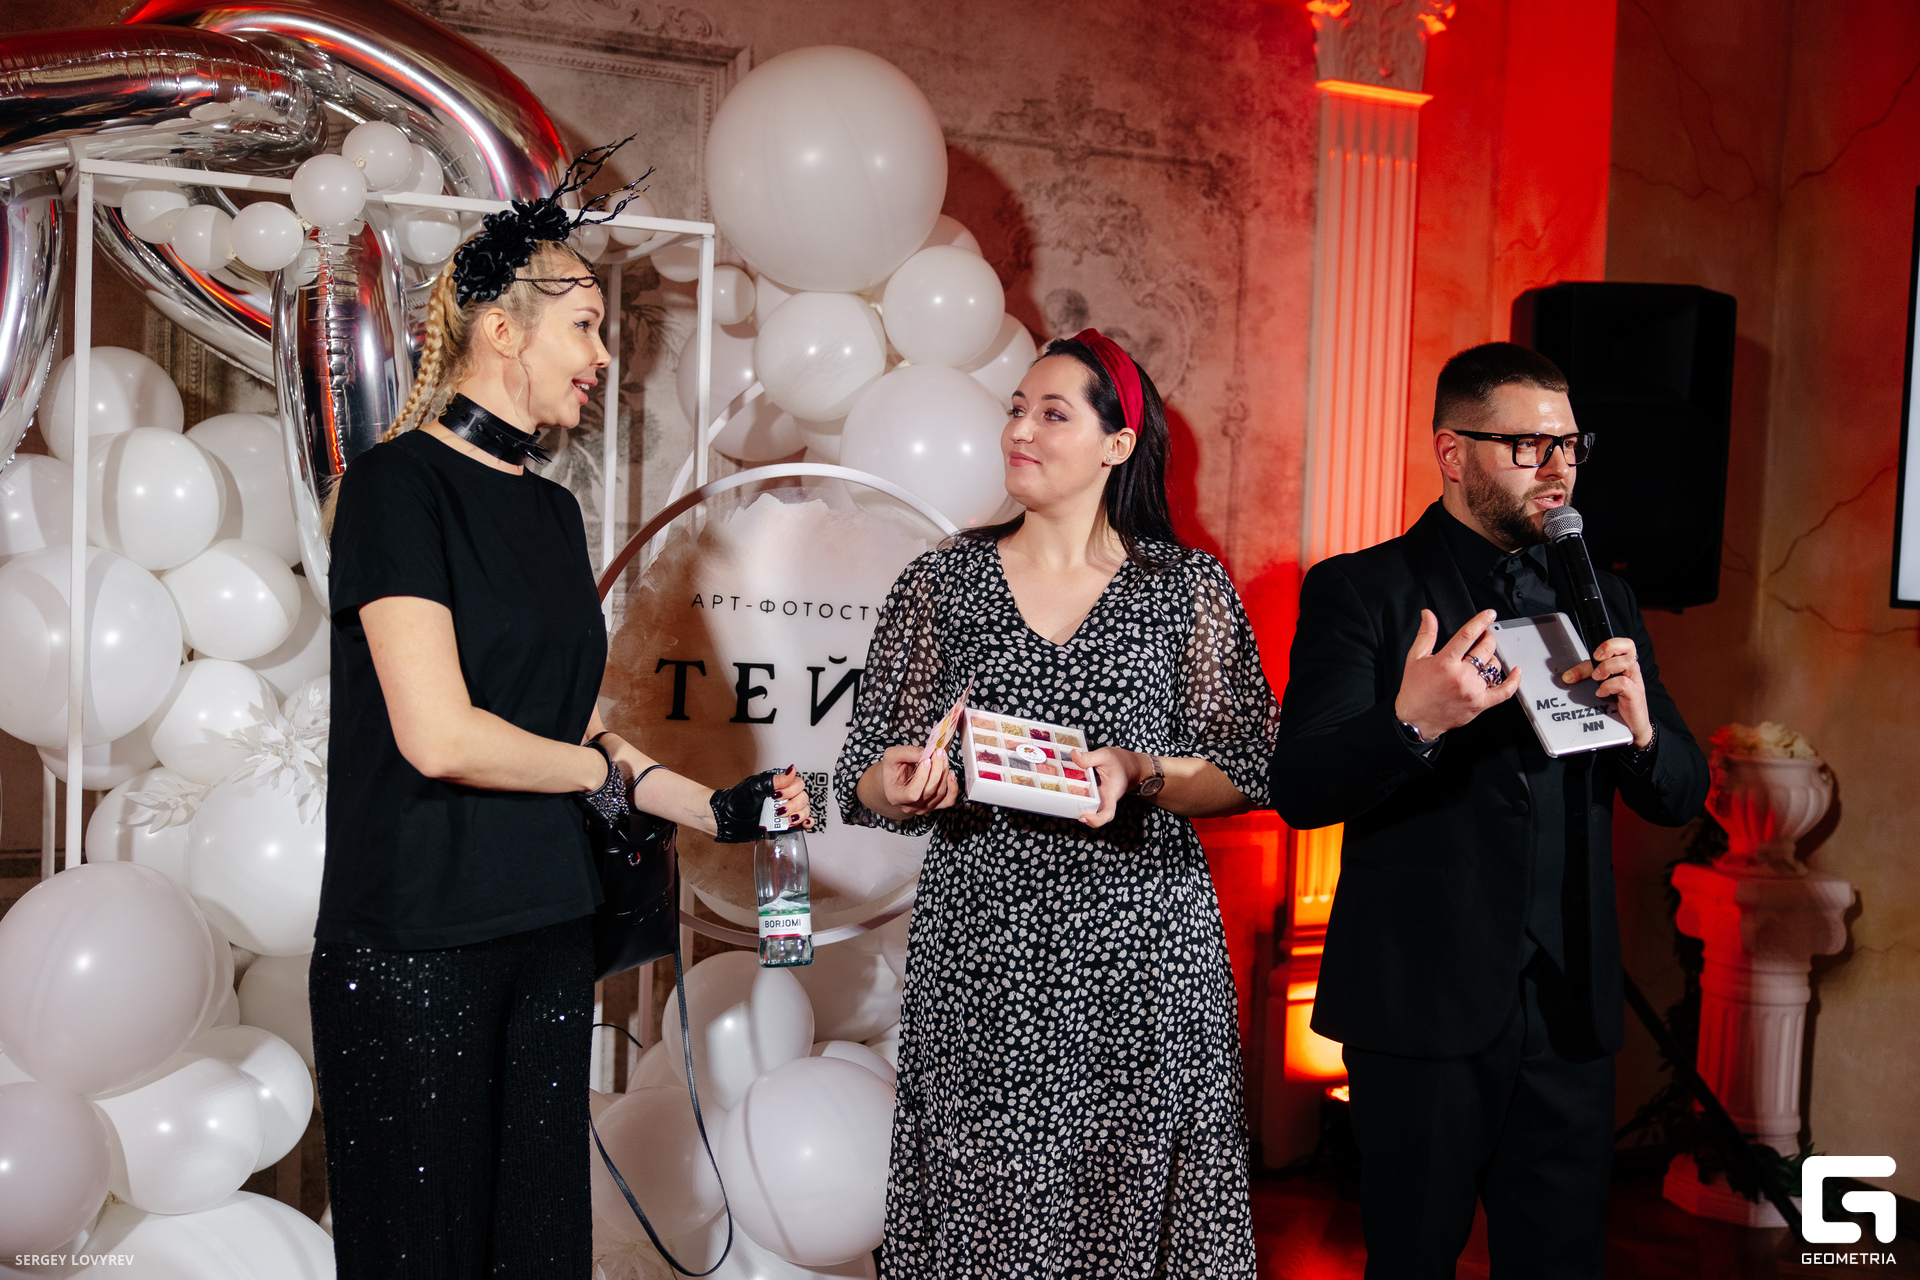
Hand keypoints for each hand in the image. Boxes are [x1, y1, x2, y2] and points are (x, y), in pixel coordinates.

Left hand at [709, 766, 812, 842]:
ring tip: (785, 819)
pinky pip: (803, 823)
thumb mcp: (754, 787)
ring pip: (805, 810)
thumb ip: (775, 780)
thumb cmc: (737, 800)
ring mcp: (786, 811)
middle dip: (793, 805)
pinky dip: (807, 823)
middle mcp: (785, 797)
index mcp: (779, 785)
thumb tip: (792, 769)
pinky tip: (803, 824)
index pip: (798, 784)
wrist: (726, 820)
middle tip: (777, 810)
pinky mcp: (785, 825)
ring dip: (799, 815)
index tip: (776, 796)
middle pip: (803, 798)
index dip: (791, 791)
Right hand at [878, 745, 960, 816]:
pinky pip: (948, 801)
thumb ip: (906, 753)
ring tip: (942, 756)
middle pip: (929, 791)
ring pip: (939, 793)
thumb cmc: (893, 769)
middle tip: (939, 753)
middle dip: (937, 770)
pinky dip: (953, 788)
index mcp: (896, 797)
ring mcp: (924, 807)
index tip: (926, 760)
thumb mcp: (892, 757)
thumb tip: (925, 752)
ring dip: (944, 772)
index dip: (922, 777)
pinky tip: (951, 774)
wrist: (896, 780)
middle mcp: (910, 806)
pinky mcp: (935, 805)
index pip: (912, 794)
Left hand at [1072, 747, 1146, 828]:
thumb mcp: (1105, 755)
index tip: (1083, 817)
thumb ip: (1089, 757)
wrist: (1130, 766)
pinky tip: (1066, 786)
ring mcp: (1099, 799)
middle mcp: (1105, 800)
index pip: (1107, 813)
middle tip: (1065, 803)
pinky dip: (1075, 794)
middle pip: (1093, 814)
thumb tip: (1073, 755)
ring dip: (1074, 802)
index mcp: (1111, 793)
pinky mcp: (1094, 795)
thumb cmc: (1122, 762)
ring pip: (1087, 806)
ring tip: (1062, 793)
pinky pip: (1084, 798)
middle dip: (1078, 811)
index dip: (1096, 820)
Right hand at [1393, 609, 1523, 740]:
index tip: (1489, 614)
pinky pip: (1504, 692)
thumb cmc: (1415, 690)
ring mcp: (1473, 690)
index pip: (1467, 635)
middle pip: (1485, 648)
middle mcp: (1461, 676)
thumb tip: (1428, 615)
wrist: (1416, 720)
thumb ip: (1426, 634)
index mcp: (1445, 662)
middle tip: (1484, 637)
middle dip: (1488, 637)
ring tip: (1483, 658)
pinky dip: (1513, 681)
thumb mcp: (1415, 658)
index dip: (1481, 621)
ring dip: (1492, 658)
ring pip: (1493, 666)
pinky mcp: (1480, 704)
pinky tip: (1516, 671)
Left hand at [1560, 636, 1653, 747]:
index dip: (1609, 643)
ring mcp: (1635, 681)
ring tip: (1597, 678)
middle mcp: (1632, 669)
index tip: (1595, 654)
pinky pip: (1623, 683)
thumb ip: (1587, 676)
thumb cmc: (1617, 702)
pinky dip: (1608, 686)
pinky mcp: (1635, 694)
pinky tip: (1601, 693)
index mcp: (1624, 664)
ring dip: (1607, 667)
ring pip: (1626, 662)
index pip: (1623, 644)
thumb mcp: (1600, 684)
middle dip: (1610, 647)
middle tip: (1597, 658)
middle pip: (1629, 646)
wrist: (1631, 726)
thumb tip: (1567, 676)